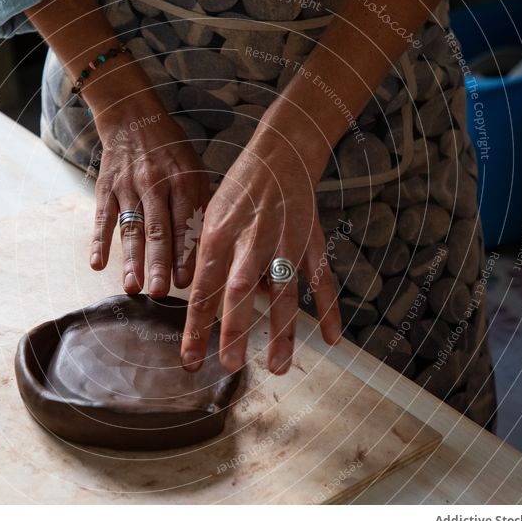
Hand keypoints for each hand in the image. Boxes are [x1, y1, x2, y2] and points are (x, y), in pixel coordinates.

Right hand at [90, 91, 209, 296]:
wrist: (133, 116)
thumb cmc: (171, 150)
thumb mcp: (195, 169)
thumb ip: (199, 204)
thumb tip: (209, 244)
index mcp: (183, 181)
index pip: (185, 224)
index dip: (185, 254)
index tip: (186, 282)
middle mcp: (156, 185)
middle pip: (158, 230)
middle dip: (159, 264)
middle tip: (160, 293)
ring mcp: (128, 187)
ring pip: (131, 229)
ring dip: (131, 260)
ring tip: (133, 288)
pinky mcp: (107, 189)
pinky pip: (102, 218)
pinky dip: (99, 242)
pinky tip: (97, 264)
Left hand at [179, 126, 341, 374]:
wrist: (280, 154)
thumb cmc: (239, 189)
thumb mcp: (210, 217)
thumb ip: (207, 259)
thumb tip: (204, 300)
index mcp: (218, 236)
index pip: (203, 289)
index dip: (195, 327)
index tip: (190, 358)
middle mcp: (250, 241)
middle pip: (240, 291)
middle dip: (234, 330)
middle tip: (231, 365)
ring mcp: (285, 242)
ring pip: (284, 292)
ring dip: (282, 331)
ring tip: (279, 366)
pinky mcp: (311, 242)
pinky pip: (321, 280)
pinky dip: (328, 310)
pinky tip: (332, 338)